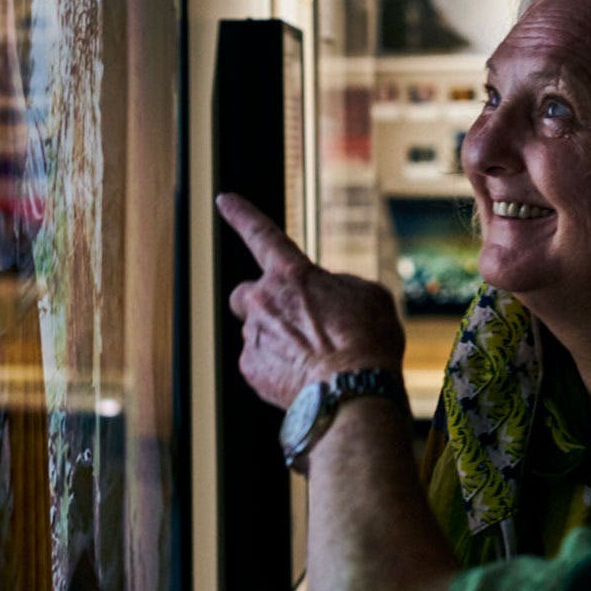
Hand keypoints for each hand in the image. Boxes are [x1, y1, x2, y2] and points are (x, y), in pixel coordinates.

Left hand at [218, 193, 405, 408]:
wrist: (353, 390)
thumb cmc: (368, 339)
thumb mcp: (368, 296)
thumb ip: (338, 287)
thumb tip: (323, 298)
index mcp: (292, 273)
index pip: (261, 234)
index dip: (242, 215)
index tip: (223, 199)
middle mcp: (263, 300)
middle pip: (246, 294)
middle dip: (260, 302)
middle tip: (289, 320)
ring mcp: (253, 335)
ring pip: (257, 332)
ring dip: (279, 340)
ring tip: (315, 359)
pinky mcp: (251, 369)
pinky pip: (260, 363)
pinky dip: (278, 368)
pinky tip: (306, 378)